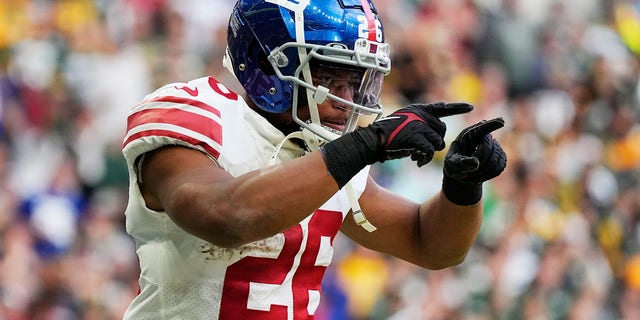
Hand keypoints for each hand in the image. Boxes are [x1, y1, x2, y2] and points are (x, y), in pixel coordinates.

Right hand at [319, 102, 472, 187]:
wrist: (372, 141)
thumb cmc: (386, 136)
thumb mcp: (404, 123)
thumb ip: (419, 124)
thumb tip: (435, 134)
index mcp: (418, 109)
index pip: (442, 108)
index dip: (457, 108)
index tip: (470, 107)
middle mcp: (421, 115)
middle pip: (442, 131)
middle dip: (434, 142)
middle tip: (420, 151)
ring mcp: (419, 125)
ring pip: (437, 143)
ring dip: (428, 153)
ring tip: (416, 156)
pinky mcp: (417, 137)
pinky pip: (430, 152)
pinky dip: (424, 159)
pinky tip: (416, 161)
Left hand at [442, 117, 506, 204]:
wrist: (461, 171)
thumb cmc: (454, 164)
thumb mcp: (451, 163)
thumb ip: (460, 162)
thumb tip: (476, 163)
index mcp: (470, 133)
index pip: (482, 128)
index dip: (492, 124)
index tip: (501, 122)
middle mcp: (485, 136)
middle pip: (487, 149)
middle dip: (477, 163)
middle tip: (466, 172)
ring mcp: (495, 146)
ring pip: (494, 161)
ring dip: (481, 171)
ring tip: (469, 175)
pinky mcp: (501, 157)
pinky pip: (499, 168)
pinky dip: (487, 175)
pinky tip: (478, 176)